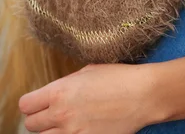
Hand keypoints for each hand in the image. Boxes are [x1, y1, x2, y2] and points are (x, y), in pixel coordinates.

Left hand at [19, 63, 160, 133]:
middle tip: (52, 112)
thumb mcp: (88, 72)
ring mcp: (73, 133)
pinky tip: (80, 128)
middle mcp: (61, 115)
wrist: (143, 95)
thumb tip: (56, 93)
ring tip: (66, 122)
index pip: (26, 105)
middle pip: (31, 125)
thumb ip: (66, 84)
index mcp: (60, 92)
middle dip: (39, 118)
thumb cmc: (119, 78)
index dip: (32, 103)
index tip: (39, 102)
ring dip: (52, 130)